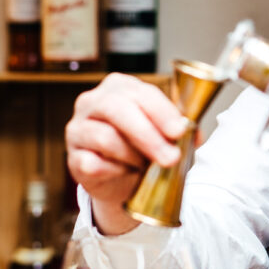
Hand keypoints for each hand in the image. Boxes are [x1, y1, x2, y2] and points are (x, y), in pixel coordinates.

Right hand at [65, 73, 187, 234]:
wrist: (123, 180)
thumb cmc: (144, 148)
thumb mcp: (166, 134)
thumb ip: (181, 130)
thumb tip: (195, 134)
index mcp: (119, 87)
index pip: (141, 93)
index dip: (162, 112)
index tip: (180, 131)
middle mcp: (92, 102)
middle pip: (118, 110)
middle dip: (149, 135)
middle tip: (170, 157)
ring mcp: (78, 128)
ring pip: (105, 137)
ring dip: (133, 155)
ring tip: (146, 166)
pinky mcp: (73, 157)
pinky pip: (93, 163)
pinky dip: (114, 171)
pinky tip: (125, 172)